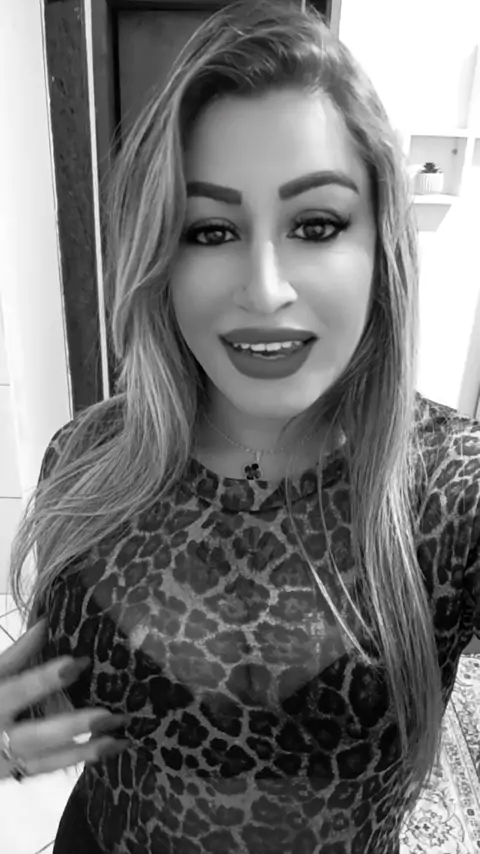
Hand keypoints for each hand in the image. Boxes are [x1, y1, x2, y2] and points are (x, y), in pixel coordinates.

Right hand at [0, 619, 127, 780]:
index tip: (80, 662)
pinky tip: (105, 751)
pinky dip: (75, 761)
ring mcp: (3, 761)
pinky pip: (46, 771)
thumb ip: (19, 653)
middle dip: (75, 726)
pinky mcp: (12, 775)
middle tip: (111, 715)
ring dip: (86, 751)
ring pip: (47, 761)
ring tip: (120, 739)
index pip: (20, 690)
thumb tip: (48, 621)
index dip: (48, 678)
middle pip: (38, 735)